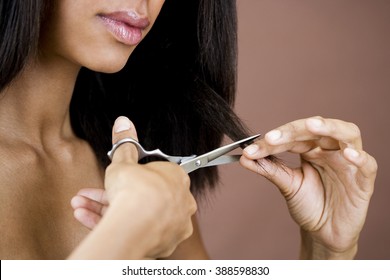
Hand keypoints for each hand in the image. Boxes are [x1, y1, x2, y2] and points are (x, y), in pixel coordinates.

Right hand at [71, 116, 196, 258]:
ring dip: (103, 208)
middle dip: (110, 193)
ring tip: (80, 204)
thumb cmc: (136, 191)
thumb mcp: (124, 161)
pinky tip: (85, 216)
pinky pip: (134, 232)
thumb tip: (123, 122)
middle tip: (90, 192)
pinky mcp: (162, 245)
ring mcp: (172, 226)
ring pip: (135, 215)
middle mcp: (180, 203)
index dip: (131, 174)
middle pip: (142, 197)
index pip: (153, 174)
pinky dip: (111, 225)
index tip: (117, 176)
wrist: (135, 225)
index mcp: (177, 180)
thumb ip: (124, 143)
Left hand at [240, 116, 376, 258]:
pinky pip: (367, 164)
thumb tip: (244, 157)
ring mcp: (349, 162)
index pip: (294, 136)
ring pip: (347, 134)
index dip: (274, 140)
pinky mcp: (364, 180)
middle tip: (273, 137)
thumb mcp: (287, 185)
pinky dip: (359, 157)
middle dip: (295, 130)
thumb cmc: (308, 205)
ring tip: (313, 126)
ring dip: (330, 128)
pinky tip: (348, 154)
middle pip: (318, 129)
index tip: (251, 150)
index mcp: (311, 149)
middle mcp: (330, 150)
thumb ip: (269, 169)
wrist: (323, 232)